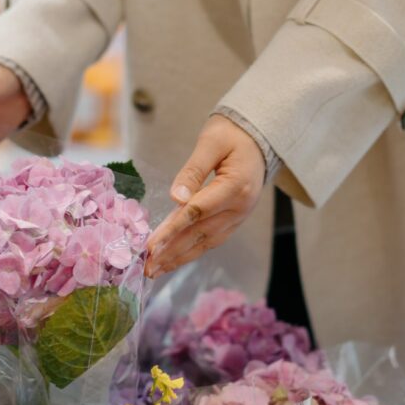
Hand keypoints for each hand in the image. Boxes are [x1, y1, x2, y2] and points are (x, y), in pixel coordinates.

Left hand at [145, 115, 266, 277]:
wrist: (258, 138)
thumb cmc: (232, 135)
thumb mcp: (211, 142)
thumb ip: (193, 170)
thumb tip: (176, 197)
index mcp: (236, 187)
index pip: (198, 212)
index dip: (172, 230)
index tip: (151, 245)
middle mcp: (240, 207)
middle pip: (201, 234)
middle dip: (171, 252)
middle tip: (147, 266)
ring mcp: (239, 216)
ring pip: (206, 242)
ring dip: (179, 258)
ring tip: (155, 270)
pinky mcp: (234, 220)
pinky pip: (211, 239)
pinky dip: (191, 252)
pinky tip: (173, 260)